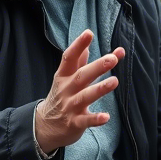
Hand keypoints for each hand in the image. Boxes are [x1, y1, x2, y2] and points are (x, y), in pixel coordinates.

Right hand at [35, 30, 124, 154]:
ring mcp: (69, 107)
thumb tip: (88, 35)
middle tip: (112, 59)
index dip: (78, 45)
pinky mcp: (74, 123)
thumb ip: (80, 59)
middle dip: (96, 67)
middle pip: (81, 76)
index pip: (69, 58)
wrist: (45, 126)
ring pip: (85, 97)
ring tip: (115, 81)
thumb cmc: (62, 96)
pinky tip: (106, 117)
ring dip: (99, 89)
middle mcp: (66, 90)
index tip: (88, 33)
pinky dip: (95, 119)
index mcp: (63, 76)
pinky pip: (86, 121)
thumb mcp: (66, 77)